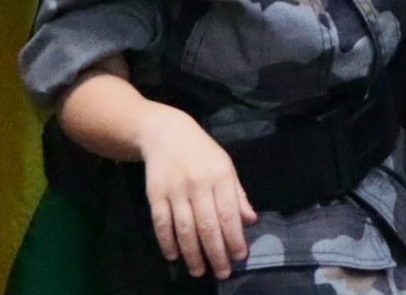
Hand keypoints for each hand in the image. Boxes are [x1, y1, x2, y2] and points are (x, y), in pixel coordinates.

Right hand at [133, 104, 254, 277]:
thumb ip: (237, 195)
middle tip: (222, 272)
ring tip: (199, 271)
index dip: (235, 237)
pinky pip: (161, 223)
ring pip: (185, 228)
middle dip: (216, 252)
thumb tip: (251, 220)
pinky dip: (167, 242)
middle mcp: (199, 184)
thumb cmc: (202, 153)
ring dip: (192, 253)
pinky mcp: (155, 194)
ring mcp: (175, 189)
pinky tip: (174, 256)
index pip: (229, 213)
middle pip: (208, 225)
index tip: (240, 257)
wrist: (167, 134)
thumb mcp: (226, 167)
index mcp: (221, 176)